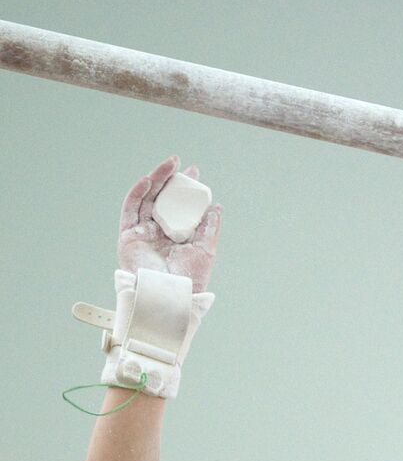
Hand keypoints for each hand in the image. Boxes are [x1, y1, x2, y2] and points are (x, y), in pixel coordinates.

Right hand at [117, 155, 221, 292]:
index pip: (179, 207)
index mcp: (176, 237)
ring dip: (156, 180)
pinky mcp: (128, 236)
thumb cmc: (190, 279)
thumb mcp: (205, 250)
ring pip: (146, 199)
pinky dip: (137, 193)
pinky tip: (148, 180)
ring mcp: (142, 233)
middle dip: (171, 180)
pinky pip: (130, 209)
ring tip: (169, 165)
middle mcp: (158, 233)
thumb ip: (209, 228)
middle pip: (162, 199)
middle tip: (181, 164)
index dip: (186, 190)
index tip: (195, 174)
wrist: (171, 295)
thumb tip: (216, 206)